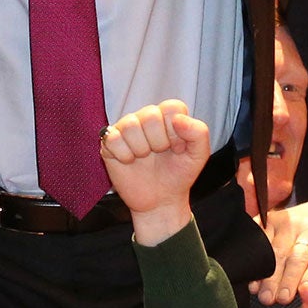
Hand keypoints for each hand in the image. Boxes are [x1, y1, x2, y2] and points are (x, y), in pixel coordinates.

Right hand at [100, 101, 209, 245]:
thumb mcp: (199, 156)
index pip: (171, 107)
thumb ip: (199, 133)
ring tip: (145, 158)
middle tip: (159, 153)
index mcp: (167, 116)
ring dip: (141, 149)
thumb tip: (178, 119)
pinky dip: (124, 155)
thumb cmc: (178, 174)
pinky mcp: (109, 143)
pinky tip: (130, 161)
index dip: (176, 131)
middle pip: (150, 115)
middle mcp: (145, 118)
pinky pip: (112, 139)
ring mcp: (126, 129)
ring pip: (130, 125)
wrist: (160, 200)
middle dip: (159, 141)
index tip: (177, 148)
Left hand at [253, 199, 307, 305]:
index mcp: (274, 222)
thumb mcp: (282, 230)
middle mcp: (291, 225)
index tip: (253, 287)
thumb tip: (253, 283)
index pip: (262, 245)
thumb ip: (268, 249)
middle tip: (266, 298)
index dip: (257, 267)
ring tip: (283, 298)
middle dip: (271, 279)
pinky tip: (306, 287)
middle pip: (278, 254)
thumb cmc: (303, 229)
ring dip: (289, 280)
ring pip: (297, 258)